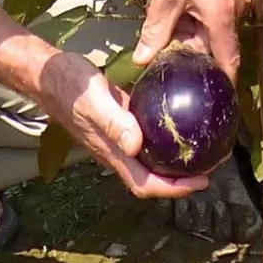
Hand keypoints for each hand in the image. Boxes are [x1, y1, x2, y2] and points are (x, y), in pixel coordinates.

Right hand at [26, 41, 208, 199]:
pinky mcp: (123, 121)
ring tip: (206, 148)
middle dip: (183, 179)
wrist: (48, 73)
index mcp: (111, 152)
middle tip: (214, 164)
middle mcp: (117, 150)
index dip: (173, 189)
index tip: (201, 182)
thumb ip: (114, 122)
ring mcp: (119, 137)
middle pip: (153, 177)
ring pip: (152, 159)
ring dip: (177, 160)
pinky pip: (149, 136)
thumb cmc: (68, 86)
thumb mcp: (93, 100)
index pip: (145, 183)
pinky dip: (168, 136)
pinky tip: (184, 121)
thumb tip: (137, 146)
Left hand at [137, 0, 244, 81]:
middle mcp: (235, 11)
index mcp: (223, 17)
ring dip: (190, 36)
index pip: (228, 64)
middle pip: (216, 48)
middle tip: (167, 68)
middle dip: (193, 57)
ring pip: (212, 31)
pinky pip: (212, 15)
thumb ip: (155, 32)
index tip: (209, 101)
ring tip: (163, 40)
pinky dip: (194, 20)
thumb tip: (143, 60)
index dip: (219, 84)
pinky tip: (173, 18)